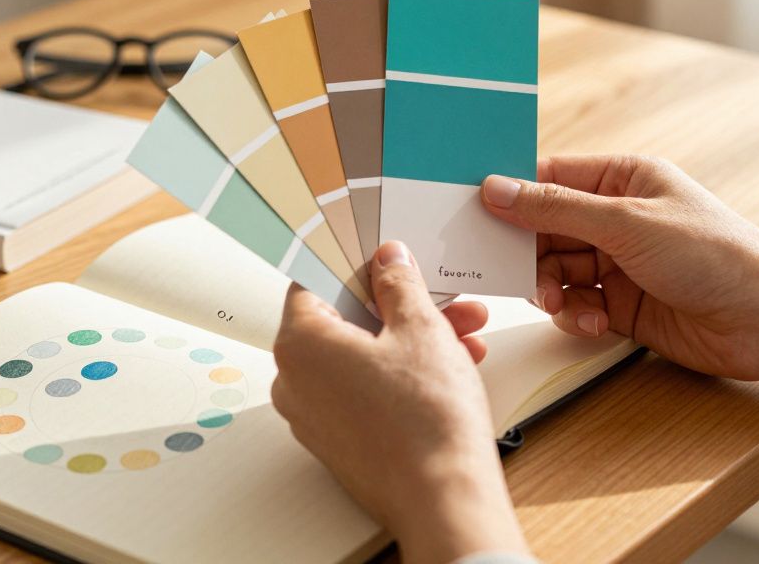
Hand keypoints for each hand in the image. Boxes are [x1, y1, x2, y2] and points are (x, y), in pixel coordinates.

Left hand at [272, 241, 528, 563]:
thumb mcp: (420, 328)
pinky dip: (403, 374)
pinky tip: (451, 366)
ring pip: (362, 357)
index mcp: (300, 344)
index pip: (313, 282)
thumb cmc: (425, 422)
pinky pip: (366, 391)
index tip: (384, 257)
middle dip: (400, 306)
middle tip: (441, 298)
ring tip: (464, 334)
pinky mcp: (341, 442)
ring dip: (412, 339)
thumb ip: (398, 283)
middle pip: (345, 321)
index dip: (355, 264)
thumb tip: (387, 260)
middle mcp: (295, 382)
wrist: (445, 500)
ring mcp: (315, 416)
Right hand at [481, 155, 758, 397]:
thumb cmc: (717, 255)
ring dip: (551, 288)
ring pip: (556, 270)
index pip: (550, 177)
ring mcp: (621, 263)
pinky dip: (575, 314)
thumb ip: (556, 207)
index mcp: (624, 178)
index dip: (512, 193)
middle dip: (528, 251)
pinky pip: (577, 304)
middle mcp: (619, 218)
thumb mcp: (626, 222)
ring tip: (560, 301)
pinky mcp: (624, 305)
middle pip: (546, 228)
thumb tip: (498, 188)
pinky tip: (591, 321)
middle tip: (510, 270)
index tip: (475, 209)